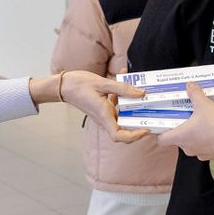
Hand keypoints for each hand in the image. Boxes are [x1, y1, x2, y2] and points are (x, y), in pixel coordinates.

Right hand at [31, 71, 148, 142]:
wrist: (62, 85)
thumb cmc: (78, 85)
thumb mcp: (102, 83)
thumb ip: (122, 88)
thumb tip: (142, 93)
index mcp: (103, 115)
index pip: (119, 136)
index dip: (134, 136)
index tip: (146, 129)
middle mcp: (104, 118)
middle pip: (124, 129)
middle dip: (139, 122)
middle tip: (151, 111)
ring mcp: (104, 113)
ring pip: (122, 116)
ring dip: (133, 106)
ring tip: (143, 91)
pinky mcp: (103, 107)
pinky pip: (117, 105)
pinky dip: (123, 95)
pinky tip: (125, 78)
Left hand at [158, 82, 213, 160]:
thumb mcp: (204, 105)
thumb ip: (195, 94)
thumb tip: (190, 86)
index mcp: (180, 136)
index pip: (161, 140)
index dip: (161, 132)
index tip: (165, 123)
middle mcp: (187, 147)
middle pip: (178, 139)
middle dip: (182, 128)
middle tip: (186, 116)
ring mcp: (199, 153)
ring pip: (191, 143)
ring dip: (195, 134)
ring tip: (202, 121)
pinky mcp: (210, 155)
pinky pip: (204, 146)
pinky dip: (206, 139)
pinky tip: (212, 129)